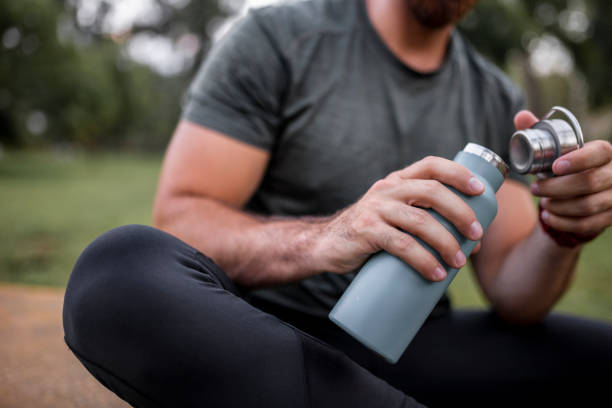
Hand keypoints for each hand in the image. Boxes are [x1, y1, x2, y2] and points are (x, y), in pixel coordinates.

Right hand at [318, 156, 484, 281]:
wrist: (327, 245)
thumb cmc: (370, 234)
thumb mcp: (396, 218)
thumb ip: (428, 222)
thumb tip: (473, 243)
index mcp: (397, 181)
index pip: (431, 165)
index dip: (459, 173)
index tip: (481, 190)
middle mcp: (387, 189)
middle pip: (432, 192)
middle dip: (460, 212)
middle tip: (476, 235)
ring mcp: (375, 209)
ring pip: (421, 221)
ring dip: (446, 242)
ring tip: (459, 262)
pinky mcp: (366, 231)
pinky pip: (402, 245)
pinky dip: (423, 260)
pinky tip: (436, 273)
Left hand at [516, 110, 611, 235]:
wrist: (580, 194)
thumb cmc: (565, 167)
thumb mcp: (553, 149)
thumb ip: (538, 131)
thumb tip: (521, 116)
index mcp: (605, 152)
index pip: (600, 152)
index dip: (578, 160)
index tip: (554, 167)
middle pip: (590, 182)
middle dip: (556, 188)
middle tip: (536, 189)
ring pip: (587, 206)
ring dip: (559, 206)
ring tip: (543, 203)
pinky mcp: (610, 217)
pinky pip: (587, 224)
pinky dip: (564, 222)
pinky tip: (550, 217)